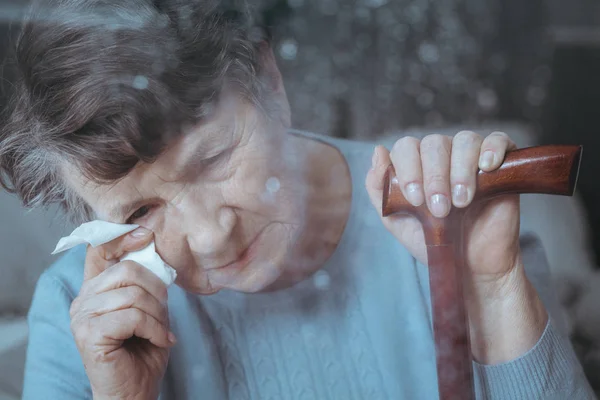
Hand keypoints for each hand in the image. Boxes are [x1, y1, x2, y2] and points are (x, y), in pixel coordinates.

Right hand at [69, 227, 174, 399]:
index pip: (100, 250)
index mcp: (95, 290)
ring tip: (162, 331)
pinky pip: (132, 316)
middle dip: (157, 290)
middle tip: (164, 313)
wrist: (135, 391)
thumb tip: (153, 251)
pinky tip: (161, 340)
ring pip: (133, 294)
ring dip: (158, 314)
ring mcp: (82, 317)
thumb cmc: (143, 350)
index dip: (122, 236)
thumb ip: (144, 283)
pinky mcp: (89, 334)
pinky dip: (155, 328)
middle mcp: (83, 299)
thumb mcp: (148, 309)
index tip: (146, 234)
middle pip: (127, 270)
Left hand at [365, 131, 520, 287]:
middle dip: (434, 177)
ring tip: (461, 202)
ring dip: (460, 171)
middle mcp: (442, 155)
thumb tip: (378, 151)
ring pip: (464, 140)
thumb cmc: (432, 241)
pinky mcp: (501, 164)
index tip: (415, 200)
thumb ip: (379, 189)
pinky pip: (498, 140)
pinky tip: (487, 167)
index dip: (408, 169)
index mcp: (416, 164)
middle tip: (440, 209)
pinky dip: (492, 148)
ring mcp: (471, 156)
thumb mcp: (396, 220)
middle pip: (434, 143)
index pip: (406, 147)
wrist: (471, 265)